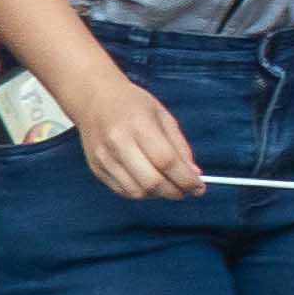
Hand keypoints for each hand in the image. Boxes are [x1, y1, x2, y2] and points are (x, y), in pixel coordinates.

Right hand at [74, 74, 202, 199]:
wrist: (94, 99)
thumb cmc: (133, 105)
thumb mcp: (164, 116)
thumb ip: (179, 146)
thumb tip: (193, 174)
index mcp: (139, 126)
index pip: (166, 161)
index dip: (185, 179)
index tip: (199, 187)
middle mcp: (118, 144)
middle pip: (151, 181)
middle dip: (174, 192)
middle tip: (187, 190)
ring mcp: (104, 159)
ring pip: (136, 191)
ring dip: (158, 195)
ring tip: (169, 186)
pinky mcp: (96, 169)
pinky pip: (122, 191)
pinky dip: (141, 193)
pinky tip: (150, 184)